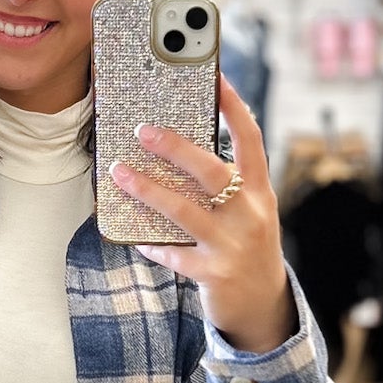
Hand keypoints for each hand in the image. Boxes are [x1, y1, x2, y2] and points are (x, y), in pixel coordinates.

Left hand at [109, 71, 297, 352]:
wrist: (263, 306)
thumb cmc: (246, 245)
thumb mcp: (247, 210)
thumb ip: (224, 182)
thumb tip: (176, 146)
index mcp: (260, 190)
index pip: (251, 138)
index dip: (234, 106)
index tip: (216, 76)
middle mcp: (251, 213)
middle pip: (212, 171)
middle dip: (176, 147)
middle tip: (143, 129)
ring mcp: (233, 244)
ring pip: (185, 210)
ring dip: (148, 190)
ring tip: (119, 172)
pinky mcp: (214, 273)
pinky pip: (175, 253)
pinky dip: (153, 243)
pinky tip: (136, 237)